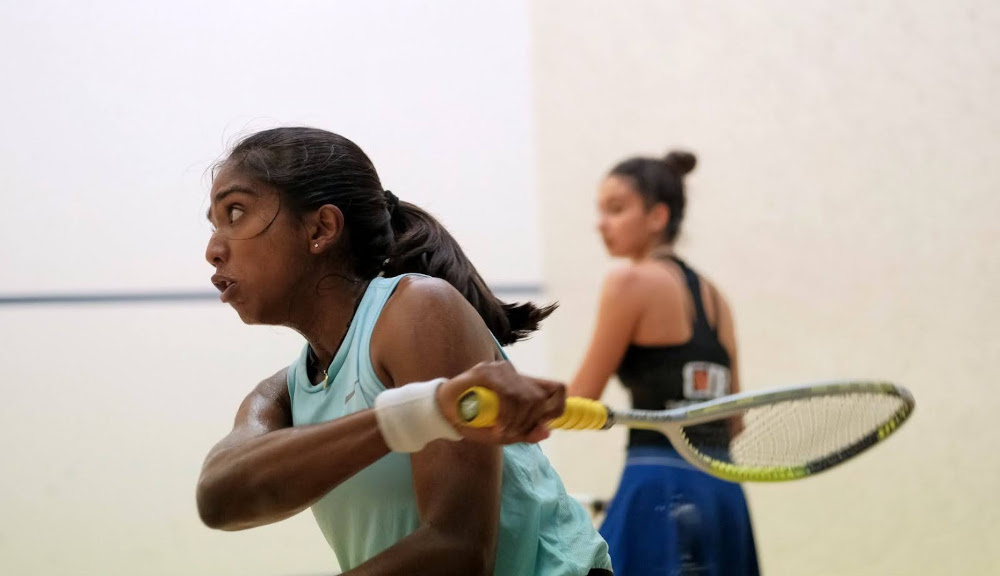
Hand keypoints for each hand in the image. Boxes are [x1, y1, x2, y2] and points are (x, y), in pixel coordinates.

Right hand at [436, 361, 566, 444]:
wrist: (441, 411)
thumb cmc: (473, 421)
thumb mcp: (503, 432)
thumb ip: (525, 433)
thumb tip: (547, 432)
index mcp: (523, 384)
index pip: (557, 388)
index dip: (557, 408)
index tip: (541, 424)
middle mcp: (514, 373)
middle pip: (542, 397)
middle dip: (530, 422)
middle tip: (512, 433)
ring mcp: (499, 369)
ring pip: (526, 397)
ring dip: (516, 421)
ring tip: (501, 431)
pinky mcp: (485, 371)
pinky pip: (507, 395)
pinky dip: (506, 415)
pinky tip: (497, 426)